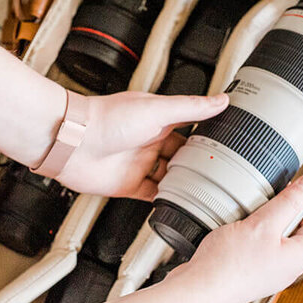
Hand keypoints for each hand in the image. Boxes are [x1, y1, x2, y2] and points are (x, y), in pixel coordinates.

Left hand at [54, 91, 228, 198]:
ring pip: (170, 176)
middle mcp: (150, 141)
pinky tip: (179, 202)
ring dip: (184, 182)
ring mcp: (140, 164)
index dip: (208, 135)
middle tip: (220, 172)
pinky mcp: (129, 185)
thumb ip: (191, 108)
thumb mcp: (158, 110)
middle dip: (199, 163)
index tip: (229, 143)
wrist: (73, 142)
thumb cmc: (106, 119)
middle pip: (182, 155)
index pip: (191, 127)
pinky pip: (153, 194)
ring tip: (205, 189)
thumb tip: (221, 100)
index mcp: (159, 120)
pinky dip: (166, 199)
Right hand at [171, 175, 302, 302]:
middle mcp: (286, 270)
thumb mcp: (263, 223)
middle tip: (275, 198)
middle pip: (299, 235)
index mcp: (297, 258)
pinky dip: (253, 237)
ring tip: (253, 214)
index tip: (301, 190)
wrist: (199, 291)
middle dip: (289, 213)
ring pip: (277, 242)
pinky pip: (260, 251)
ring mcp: (268, 275)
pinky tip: (237, 232)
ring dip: (268, 224)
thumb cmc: (229, 263)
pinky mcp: (250, 277)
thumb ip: (289, 202)